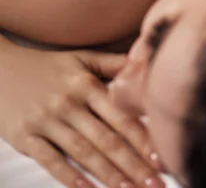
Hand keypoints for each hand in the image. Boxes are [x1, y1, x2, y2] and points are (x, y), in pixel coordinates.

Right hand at [0, 42, 162, 187]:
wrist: (1, 69)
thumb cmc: (48, 66)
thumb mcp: (82, 58)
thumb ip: (115, 63)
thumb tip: (148, 62)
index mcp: (86, 83)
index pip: (121, 114)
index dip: (143, 137)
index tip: (162, 157)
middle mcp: (70, 102)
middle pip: (108, 138)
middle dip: (134, 164)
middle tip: (156, 184)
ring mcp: (47, 120)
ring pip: (84, 153)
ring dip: (110, 175)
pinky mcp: (26, 136)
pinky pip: (51, 160)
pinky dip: (69, 177)